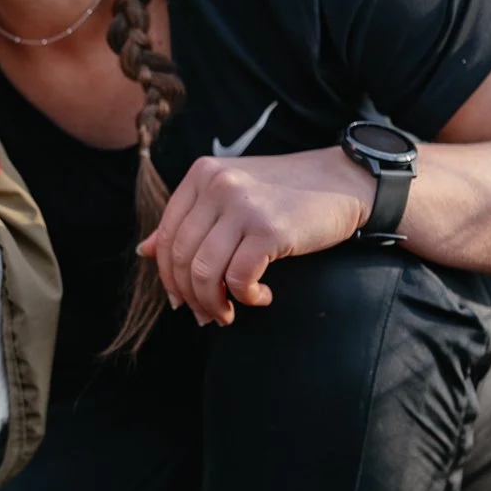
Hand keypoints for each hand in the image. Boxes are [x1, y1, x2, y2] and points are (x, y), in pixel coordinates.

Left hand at [141, 148, 376, 325]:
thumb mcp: (232, 195)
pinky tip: (261, 296)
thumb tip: (144, 250)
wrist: (345, 182)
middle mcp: (217, 185)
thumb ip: (189, 219)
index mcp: (202, 174)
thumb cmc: (286, 194)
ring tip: (229, 313)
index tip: (180, 299)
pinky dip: (245, 297)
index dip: (168, 275)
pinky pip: (239, 279)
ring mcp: (242, 205)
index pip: (166, 235)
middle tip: (206, 316)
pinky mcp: (269, 229)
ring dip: (213, 304)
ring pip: (204, 272)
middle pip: (181, 257)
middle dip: (190, 296)